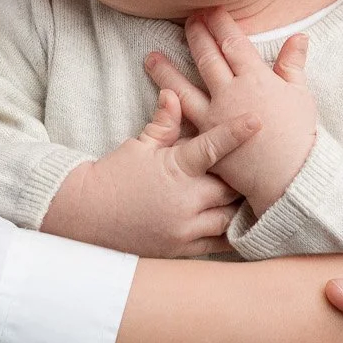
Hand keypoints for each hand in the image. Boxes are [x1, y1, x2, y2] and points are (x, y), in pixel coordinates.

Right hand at [40, 89, 255, 257]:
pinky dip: (230, 234)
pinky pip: (217, 244)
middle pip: (231, 188)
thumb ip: (164, 123)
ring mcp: (184, 229)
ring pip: (229, 218)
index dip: (236, 132)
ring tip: (253, 198)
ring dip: (239, 208)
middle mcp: (185, 200)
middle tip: (256, 168)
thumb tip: (174, 93)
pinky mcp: (182, 250)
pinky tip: (240, 226)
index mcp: (176, 168)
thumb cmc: (114, 175)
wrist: (85, 215)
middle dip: (242, 178)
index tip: (257, 120)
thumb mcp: (139, 145)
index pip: (213, 147)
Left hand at [146, 11, 317, 214]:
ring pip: (183, 87)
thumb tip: (299, 36)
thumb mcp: (301, 95)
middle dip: (195, 35)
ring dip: (166, 71)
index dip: (220, 23)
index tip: (210, 9)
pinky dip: (168, 110)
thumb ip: (293, 64)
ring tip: (150, 57)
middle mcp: (230, 92)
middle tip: (185, 20)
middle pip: (207, 56)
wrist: (289, 177)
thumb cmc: (299, 136)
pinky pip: (183, 122)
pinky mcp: (205, 140)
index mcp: (256, 78)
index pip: (233, 42)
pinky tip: (157, 102)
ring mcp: (214, 117)